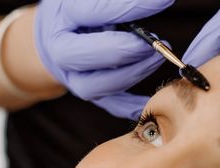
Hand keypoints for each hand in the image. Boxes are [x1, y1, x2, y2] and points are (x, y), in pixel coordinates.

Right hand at [35, 0, 173, 118]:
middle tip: (156, 43)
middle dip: (130, 51)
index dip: (131, 8)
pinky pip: (112, 105)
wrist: (55, 38)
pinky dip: (132, 105)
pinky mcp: (91, 93)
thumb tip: (154, 1)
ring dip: (135, 74)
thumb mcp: (87, 1)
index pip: (95, 12)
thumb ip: (114, 3)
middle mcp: (63, 53)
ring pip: (104, 85)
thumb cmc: (76, 14)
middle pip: (96, 57)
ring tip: (156, 59)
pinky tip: (153, 100)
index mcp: (62, 19)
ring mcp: (75, 78)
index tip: (164, 1)